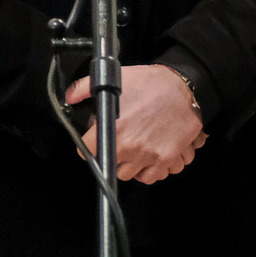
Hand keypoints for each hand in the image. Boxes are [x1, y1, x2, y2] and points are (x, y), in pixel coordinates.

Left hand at [64, 64, 207, 183]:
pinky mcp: (166, 159)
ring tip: (131, 150)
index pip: (88, 150)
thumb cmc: (150, 83)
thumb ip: (85, 88)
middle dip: (110, 155)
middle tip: (116, 143)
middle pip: (109, 165)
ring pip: (128, 174)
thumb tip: (70, 98)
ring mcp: (149, 155)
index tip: (94, 140)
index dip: (89, 144)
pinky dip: (147, 171)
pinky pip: (150, 177)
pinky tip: (146, 158)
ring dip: (128, 164)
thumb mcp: (114, 79)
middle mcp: (130, 146)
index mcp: (114, 128)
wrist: (185, 89)